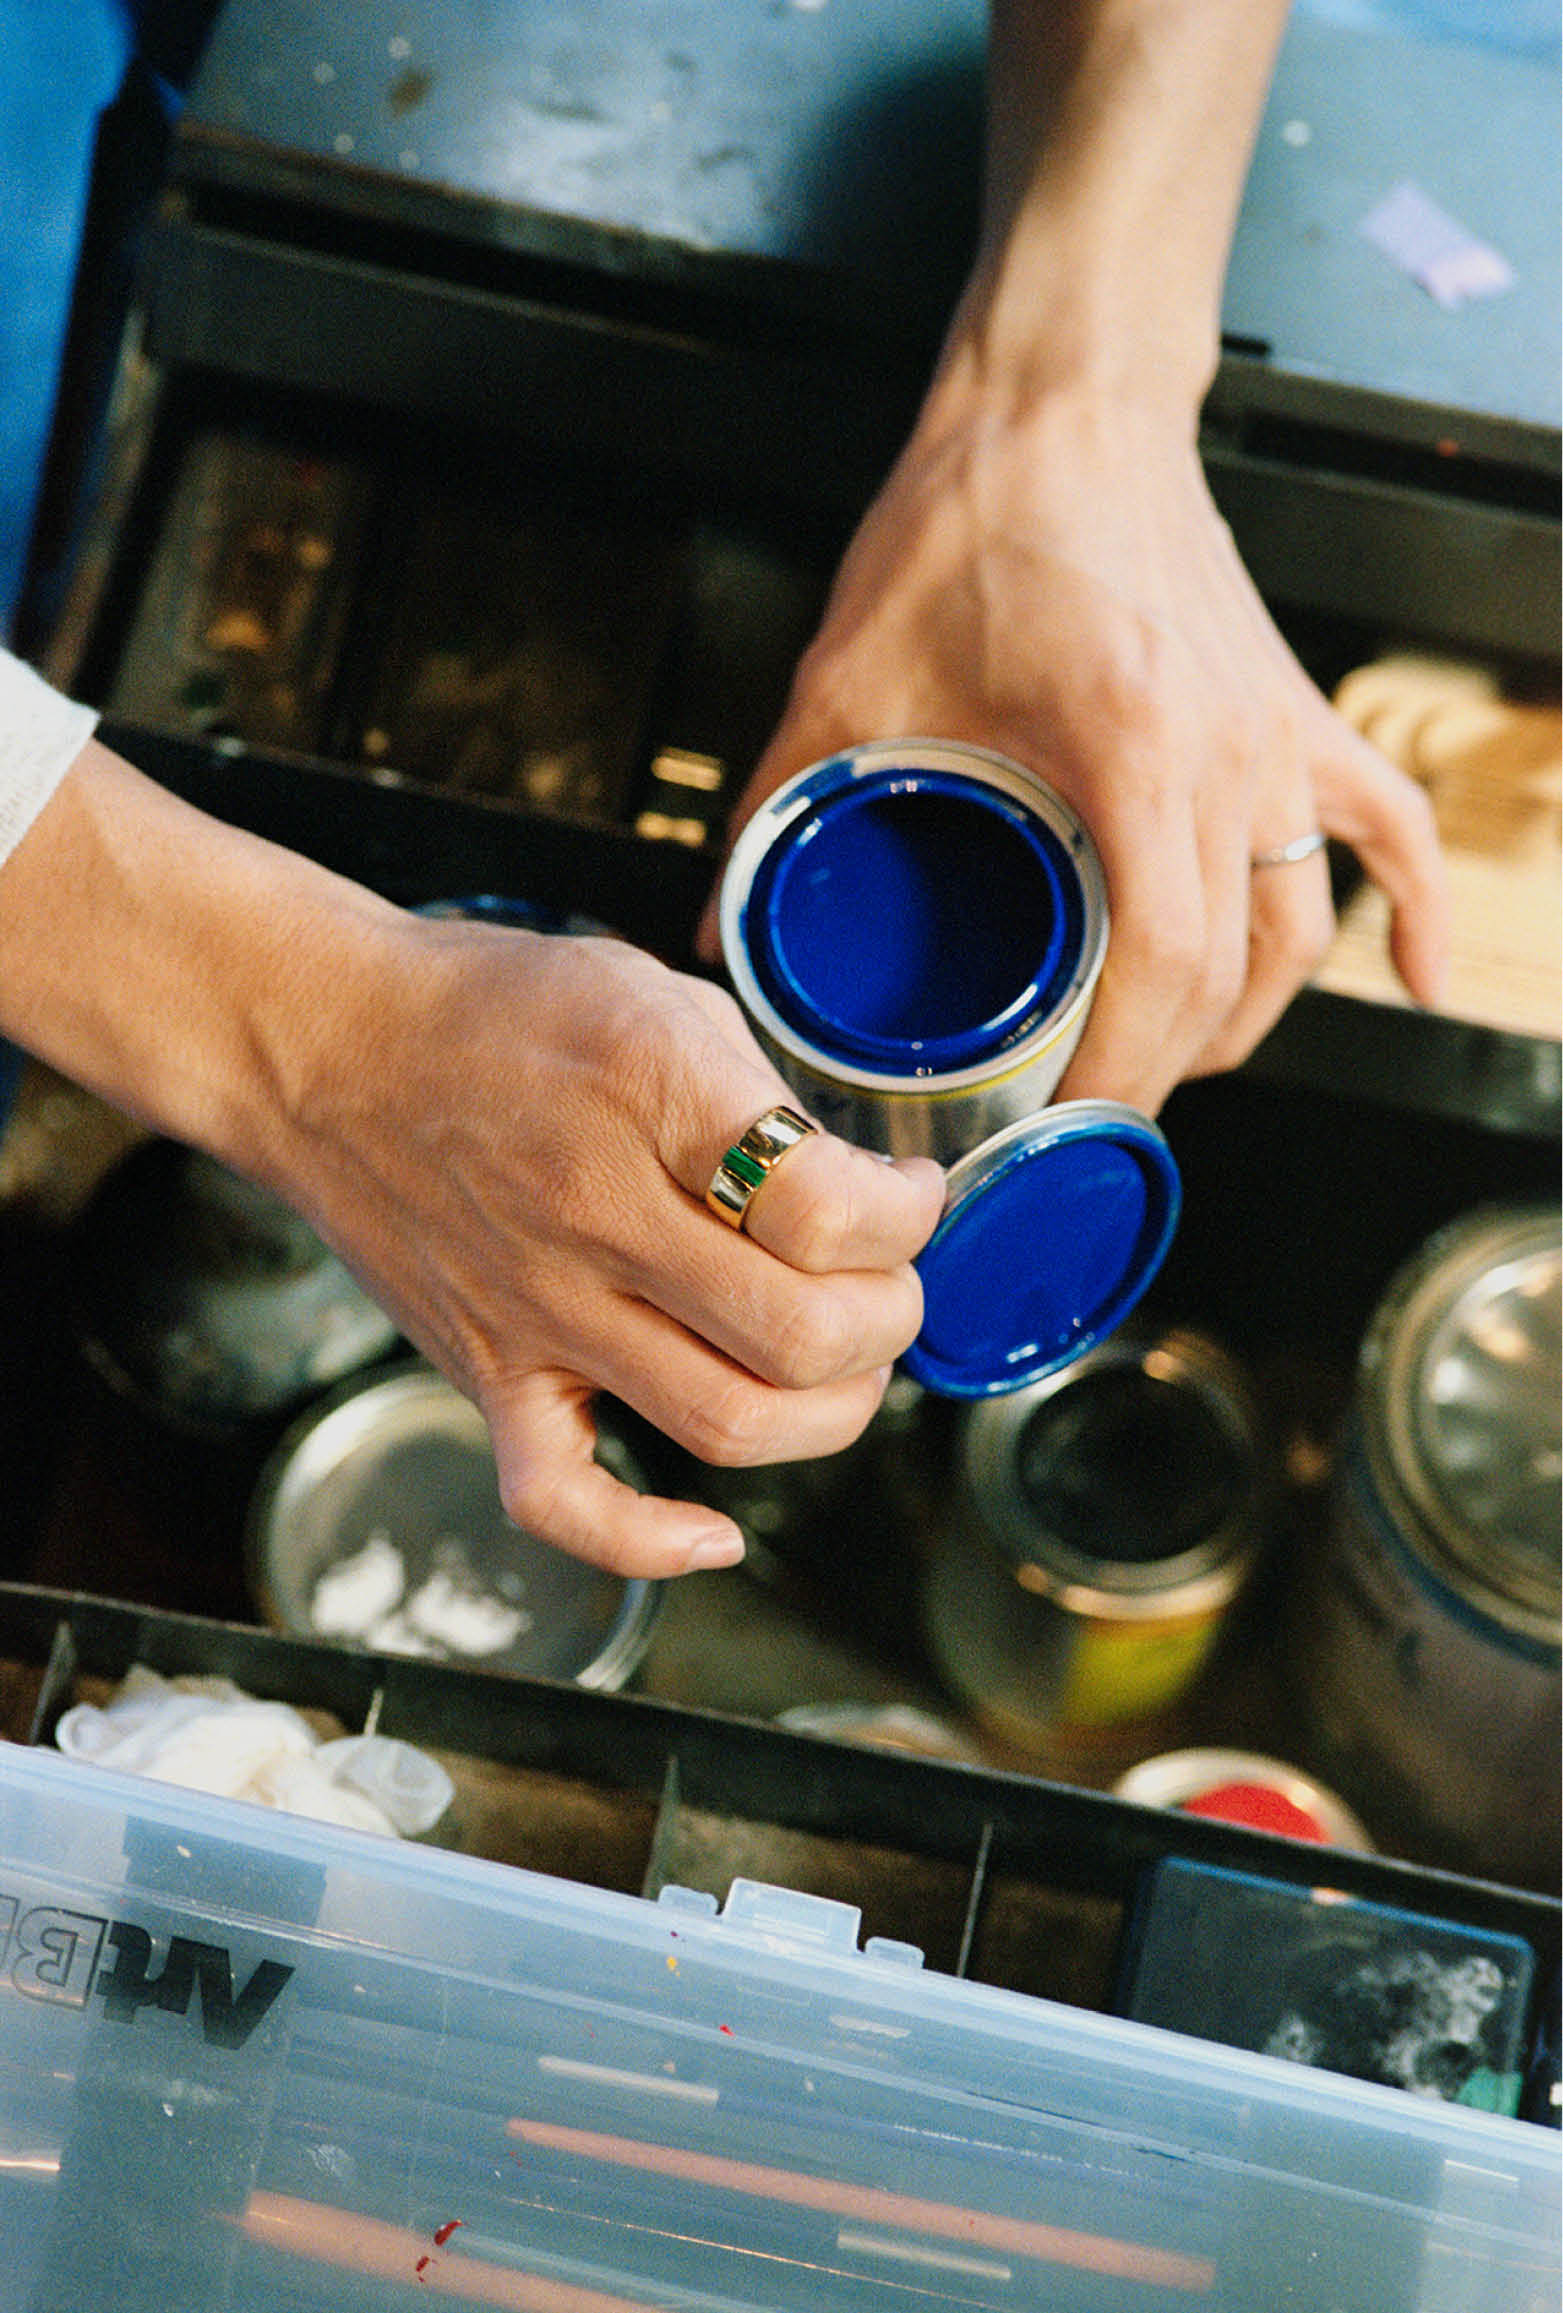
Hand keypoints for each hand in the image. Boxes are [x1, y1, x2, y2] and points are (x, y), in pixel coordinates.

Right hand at [280, 917, 944, 1577]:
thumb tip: (850, 1183)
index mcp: (651, 1096)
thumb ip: (754, 1088)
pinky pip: (565, 1500)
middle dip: (889, 1318)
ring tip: (837, 1366)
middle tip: (886, 1284)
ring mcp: (539, 1309)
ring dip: (826, 1413)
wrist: (323, 1045)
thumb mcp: (651, 991)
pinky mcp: (487, 1374)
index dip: (905, 1216)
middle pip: (802, 1333)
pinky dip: (649, 1543)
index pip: (826, 1208)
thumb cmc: (491, 1010)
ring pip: (726, 1421)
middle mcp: (596, 1215)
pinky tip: (714, 1533)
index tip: (906, 1198)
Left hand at [701, 384, 1448, 1115]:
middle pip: (1232, 970)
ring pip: (1302, 928)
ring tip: (1168, 1068)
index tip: (1067, 1131)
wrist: (1063, 401)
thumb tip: (715, 930)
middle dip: (1162, 1071)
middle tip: (1083, 1124)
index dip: (1125, 1072)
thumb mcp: (851, 673)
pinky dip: (1413, 913)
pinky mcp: (1297, 712)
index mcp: (1130, 747)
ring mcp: (1278, 735)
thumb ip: (780, 805)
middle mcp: (1230, 753)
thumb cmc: (968, 519)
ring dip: (1245, 1019)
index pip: (1165, 964)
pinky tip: (1421, 983)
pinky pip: (1390, 828)